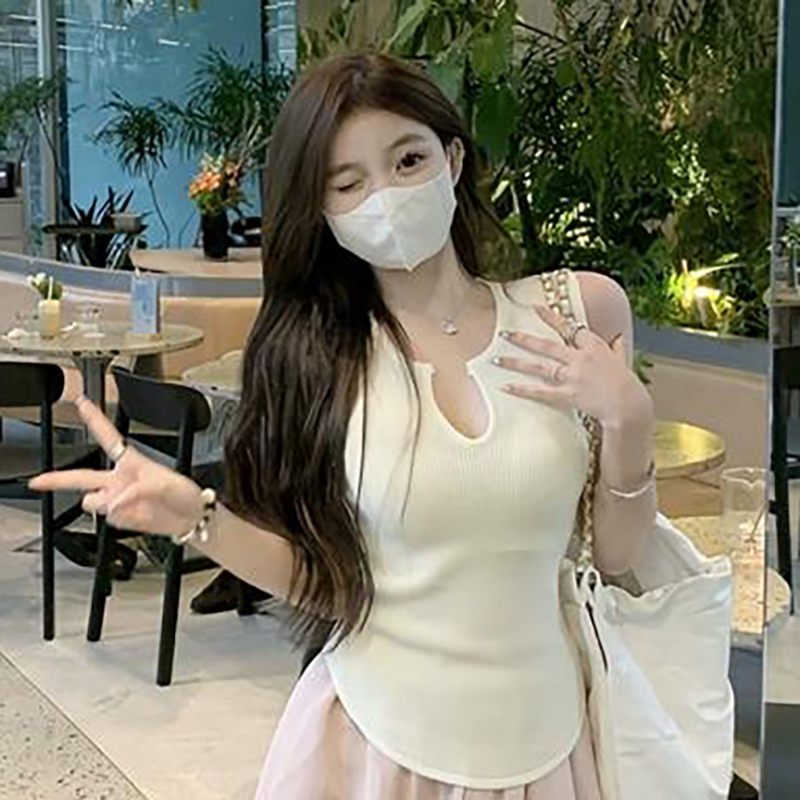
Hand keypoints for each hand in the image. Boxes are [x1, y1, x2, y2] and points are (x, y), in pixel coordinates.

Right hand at [28, 395, 203, 536]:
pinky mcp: (122, 516)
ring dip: (105, 503)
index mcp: (132, 461)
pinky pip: (109, 518)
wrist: (191, 517)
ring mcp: (119, 499)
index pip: (108, 436)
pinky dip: (120, 517)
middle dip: (57, 479)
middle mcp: (120, 479)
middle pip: (81, 476)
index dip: (94, 418)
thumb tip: (114, 504)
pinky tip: (138, 514)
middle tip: (37, 481)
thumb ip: (137, 491)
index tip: (81, 402)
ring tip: (131, 504)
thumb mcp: (166, 483)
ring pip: (93, 501)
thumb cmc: (184, 493)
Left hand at [493, 304, 651, 428]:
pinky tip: (506, 386)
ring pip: (538, 367)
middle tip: (504, 333)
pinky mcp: (567, 395)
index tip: (535, 307)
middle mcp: (580, 358)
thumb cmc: (627, 384)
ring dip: (516, 362)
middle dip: (524, 339)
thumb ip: (616, 349)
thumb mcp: (622, 361)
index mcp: (594, 346)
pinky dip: (522, 389)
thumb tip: (617, 337)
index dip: (551, 318)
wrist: (629, 406)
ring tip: (497, 359)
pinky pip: (540, 391)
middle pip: (547, 346)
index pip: (570, 328)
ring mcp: (572, 376)